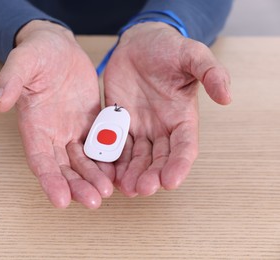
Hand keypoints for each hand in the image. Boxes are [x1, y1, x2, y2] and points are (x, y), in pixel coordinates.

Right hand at [0, 21, 113, 207]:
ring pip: (83, 161)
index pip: (40, 160)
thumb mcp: (22, 62)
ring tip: (108, 191)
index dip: (49, 181)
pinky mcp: (90, 123)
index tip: (61, 200)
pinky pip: (100, 145)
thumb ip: (10, 80)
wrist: (58, 47)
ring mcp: (72, 130)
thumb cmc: (37, 53)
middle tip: (94, 201)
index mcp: (34, 125)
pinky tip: (119, 170)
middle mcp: (53, 134)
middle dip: (77, 186)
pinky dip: (108, 159)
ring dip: (94, 178)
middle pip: (64, 168)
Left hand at [103, 22, 230, 196]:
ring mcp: (139, 127)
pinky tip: (105, 171)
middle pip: (158, 159)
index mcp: (182, 118)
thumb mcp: (192, 55)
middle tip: (142, 189)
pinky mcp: (117, 123)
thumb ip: (211, 73)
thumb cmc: (168, 48)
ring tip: (124, 188)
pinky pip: (114, 145)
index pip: (184, 147)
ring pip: (136, 157)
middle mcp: (161, 128)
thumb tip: (227, 97)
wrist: (138, 43)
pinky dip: (112, 159)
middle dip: (151, 175)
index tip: (171, 181)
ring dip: (131, 174)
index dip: (179, 165)